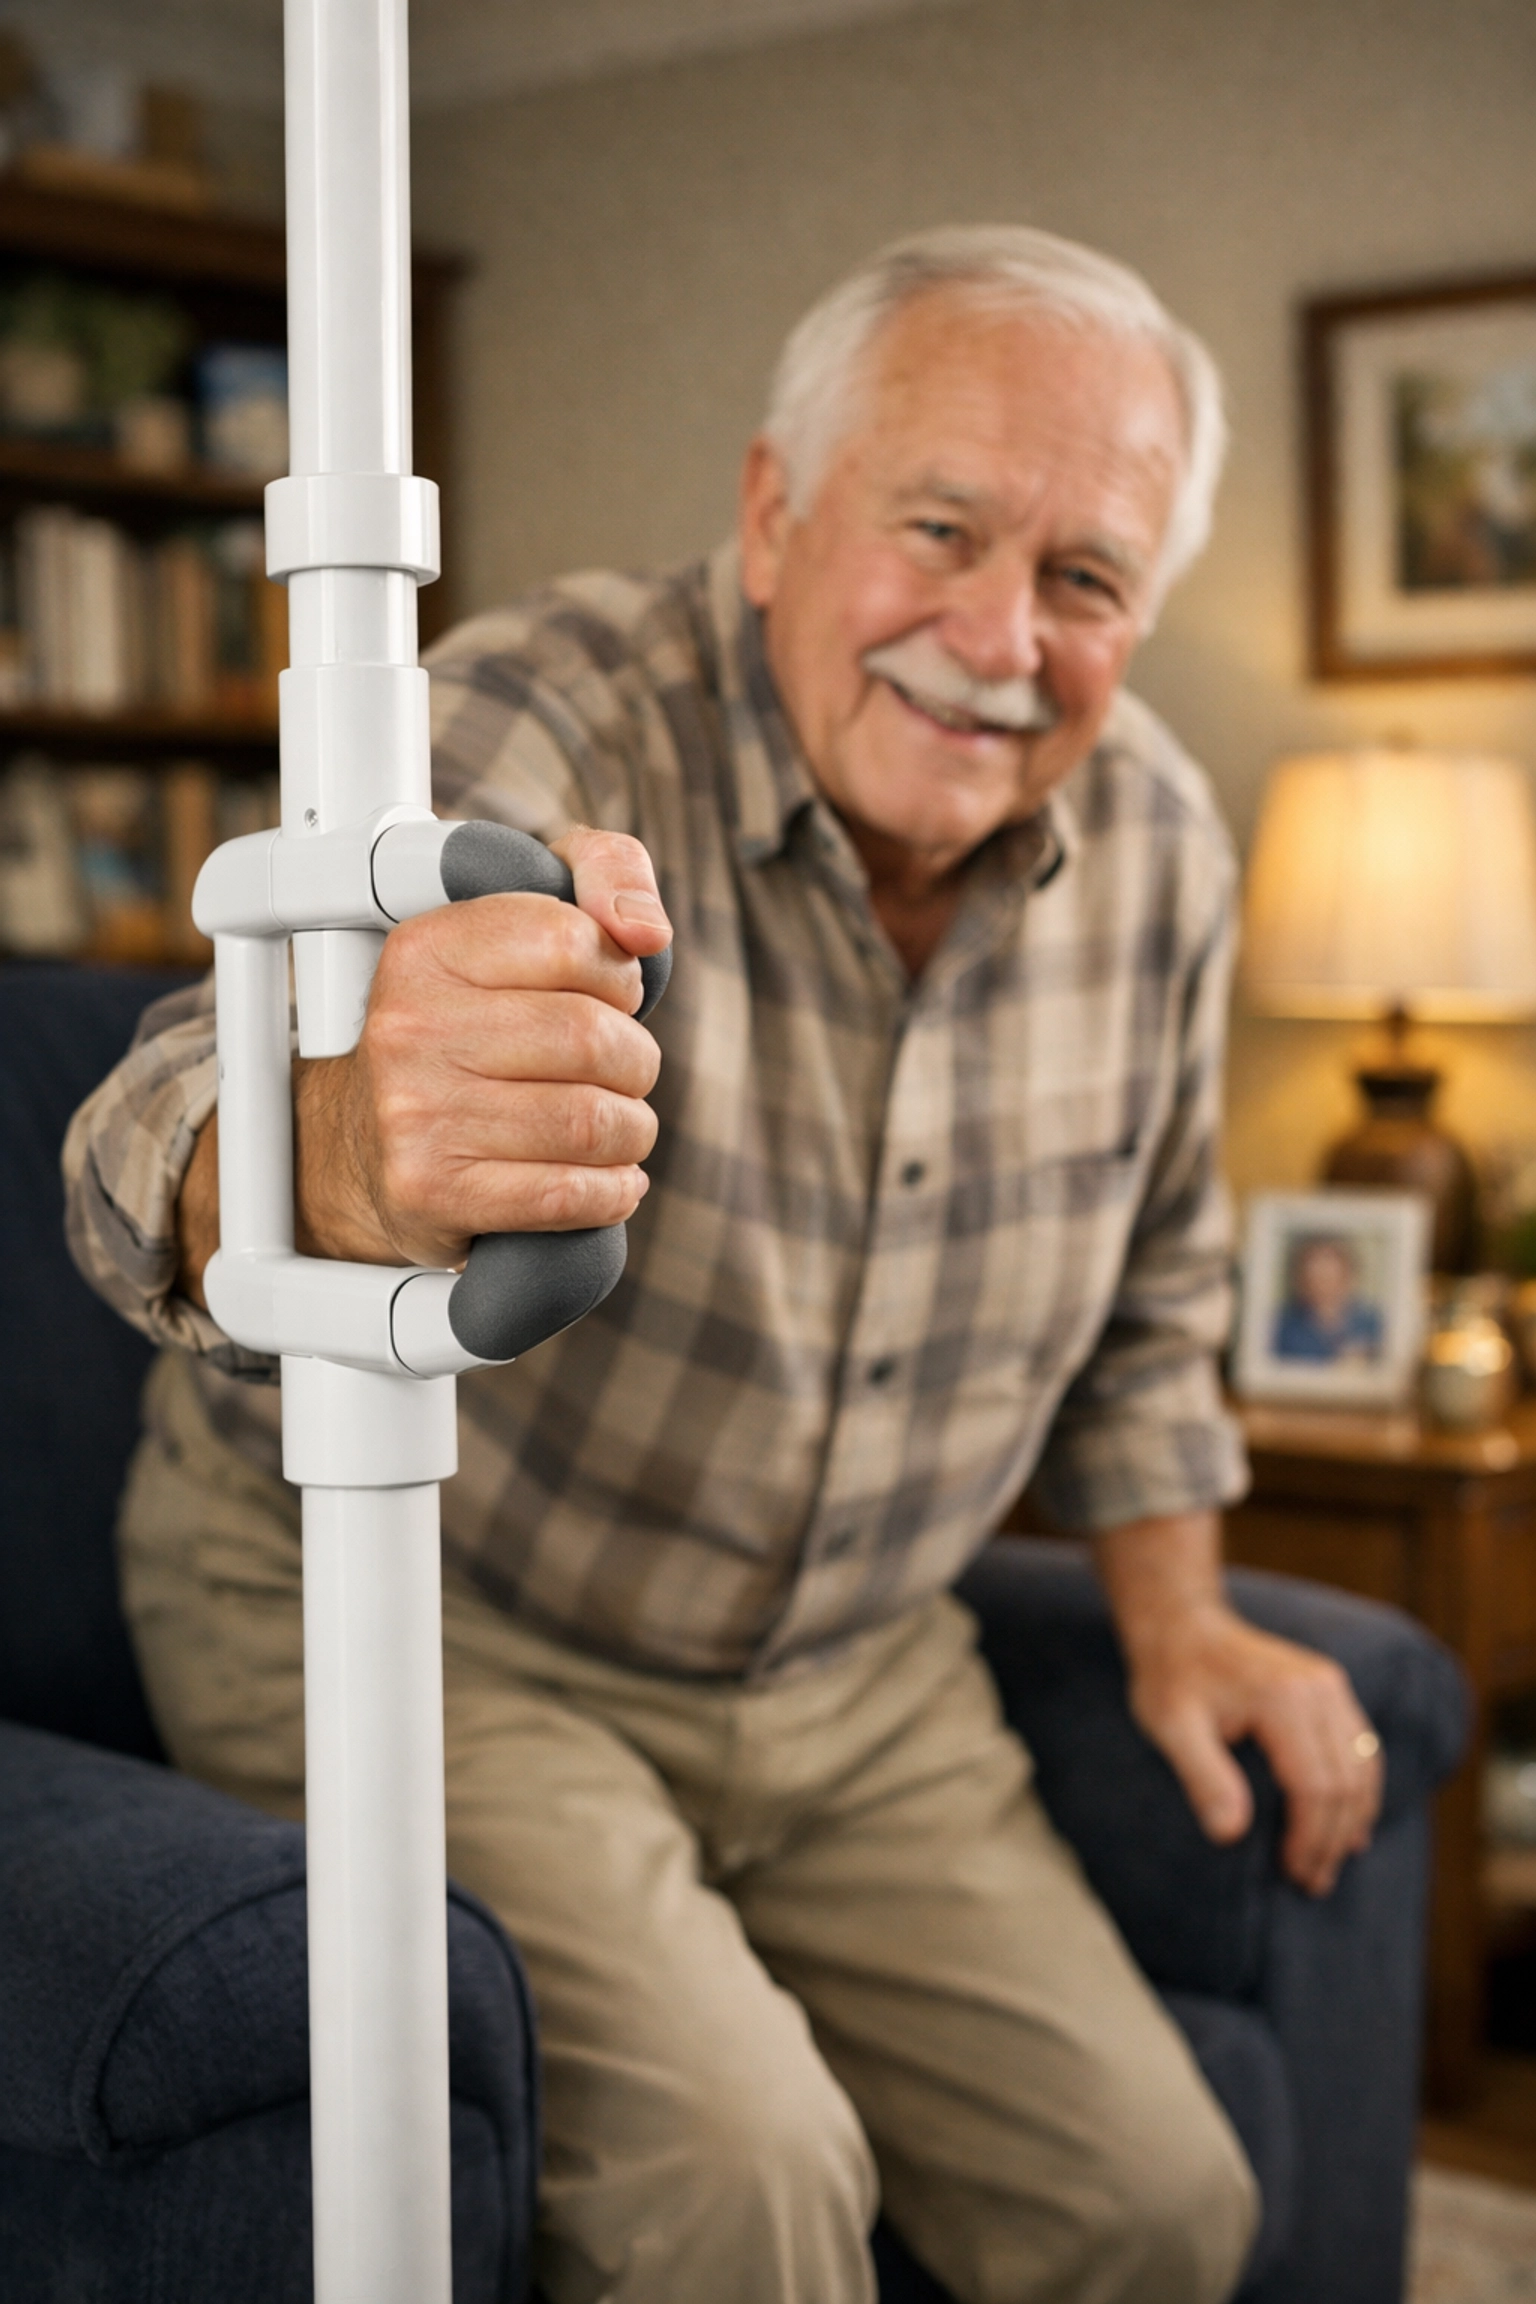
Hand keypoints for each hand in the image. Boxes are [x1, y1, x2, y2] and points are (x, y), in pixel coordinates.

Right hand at [177, 826, 670, 1298]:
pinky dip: (613, 1191)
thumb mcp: (521, 925)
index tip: (606, 998)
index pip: (573, 940)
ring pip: (593, 1122)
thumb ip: (601, 871)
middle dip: (635, 1062)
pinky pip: (568, 1195)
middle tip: (619, 1074)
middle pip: (593, 1038)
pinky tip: (605, 1180)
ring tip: (614, 1129)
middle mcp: (407, 1027)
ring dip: (631, 1131)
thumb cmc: (473, 1030)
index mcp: (425, 948)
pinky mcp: (431, 1192)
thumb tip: (645, 927)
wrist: (366, 1148)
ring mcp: (413, 1114)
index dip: (618, 977)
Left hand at [1093, 1512, 1382, 1897]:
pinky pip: (1361, 1746)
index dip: (1308, 1839)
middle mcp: (1319, 1689)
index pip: (1315, 1787)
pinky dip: (1359, 1789)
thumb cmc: (1172, 1677)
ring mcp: (1330, 1684)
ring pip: (1363, 1767)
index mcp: (1283, 1700)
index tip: (1290, 1874)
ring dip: (1351, 1820)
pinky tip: (1348, 1823)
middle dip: (1331, 1839)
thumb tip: (1230, 1834)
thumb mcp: (1172, 1727)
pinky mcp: (1330, 1687)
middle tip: (1311, 1882)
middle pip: (1346, 1783)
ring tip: (1329, 1863)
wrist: (1181, 1625)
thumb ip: (1203, 1777)